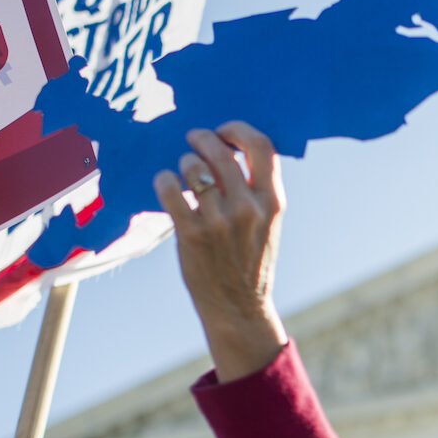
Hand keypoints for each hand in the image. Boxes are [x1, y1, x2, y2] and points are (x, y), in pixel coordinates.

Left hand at [152, 122, 288, 381]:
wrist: (239, 308)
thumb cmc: (250, 262)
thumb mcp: (269, 223)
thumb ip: (257, 189)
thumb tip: (228, 149)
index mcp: (273, 202)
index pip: (261, 145)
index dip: (237, 129)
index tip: (223, 132)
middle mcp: (248, 208)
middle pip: (220, 151)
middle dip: (201, 138)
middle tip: (193, 141)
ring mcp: (219, 221)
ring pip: (192, 166)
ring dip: (183, 163)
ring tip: (184, 174)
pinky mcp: (191, 234)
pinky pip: (169, 188)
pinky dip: (164, 181)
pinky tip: (167, 186)